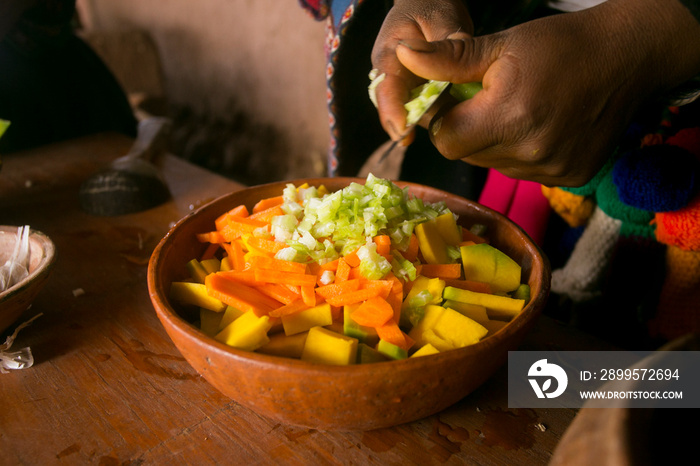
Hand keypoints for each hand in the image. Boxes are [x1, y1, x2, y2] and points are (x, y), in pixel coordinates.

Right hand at [370, 0, 472, 140]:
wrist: (426, 3)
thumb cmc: (433, 7)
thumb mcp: (442, 18)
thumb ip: (446, 43)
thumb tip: (444, 68)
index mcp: (390, 53)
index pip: (386, 87)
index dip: (392, 112)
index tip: (403, 131)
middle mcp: (389, 71)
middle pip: (391, 106)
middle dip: (403, 124)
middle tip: (414, 139)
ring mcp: (398, 82)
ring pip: (405, 109)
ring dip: (420, 121)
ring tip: (439, 131)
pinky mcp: (411, 88)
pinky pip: (418, 106)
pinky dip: (431, 114)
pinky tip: (448, 122)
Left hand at [381, 0, 699, 186]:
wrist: (627, 56)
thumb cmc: (559, 44)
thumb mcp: (499, 45)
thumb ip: (446, 59)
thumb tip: (403, 56)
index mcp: (509, 116)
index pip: (446, 141)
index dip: (444, 119)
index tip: (458, 99)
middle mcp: (531, 152)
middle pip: (469, 156)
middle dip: (468, 130)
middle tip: (487, 101)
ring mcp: (553, 169)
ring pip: (494, 166)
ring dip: (493, 143)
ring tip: (517, 110)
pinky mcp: (570, 177)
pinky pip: (523, 172)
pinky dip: (521, 153)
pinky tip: (539, 126)